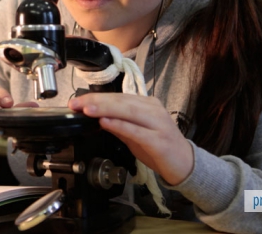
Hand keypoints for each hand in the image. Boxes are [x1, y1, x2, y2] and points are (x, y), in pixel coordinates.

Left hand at [68, 93, 193, 185]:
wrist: (185, 165)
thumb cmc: (160, 148)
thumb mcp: (134, 135)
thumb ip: (118, 125)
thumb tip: (96, 117)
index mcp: (147, 104)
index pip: (117, 97)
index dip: (96, 98)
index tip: (76, 102)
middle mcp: (153, 110)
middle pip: (121, 101)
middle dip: (96, 102)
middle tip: (76, 104)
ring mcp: (158, 124)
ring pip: (128, 111)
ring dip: (105, 109)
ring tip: (87, 109)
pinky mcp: (159, 141)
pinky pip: (137, 131)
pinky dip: (120, 125)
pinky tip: (106, 123)